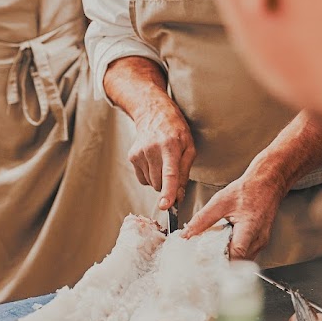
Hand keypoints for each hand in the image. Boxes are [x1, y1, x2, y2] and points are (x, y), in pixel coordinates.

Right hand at [129, 95, 195, 210]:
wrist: (154, 114)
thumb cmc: (176, 131)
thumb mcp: (189, 147)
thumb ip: (185, 172)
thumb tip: (179, 196)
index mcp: (170, 147)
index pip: (170, 174)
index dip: (168, 192)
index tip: (165, 205)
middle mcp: (152, 150)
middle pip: (159, 184)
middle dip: (168, 185)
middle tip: (173, 170)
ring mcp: (140, 153)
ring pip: (151, 183)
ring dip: (159, 180)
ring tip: (162, 161)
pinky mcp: (132, 156)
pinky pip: (143, 179)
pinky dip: (150, 176)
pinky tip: (154, 162)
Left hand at [181, 164, 283, 259]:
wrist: (267, 183)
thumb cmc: (249, 190)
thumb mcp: (220, 201)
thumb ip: (203, 219)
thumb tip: (187, 233)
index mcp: (250, 228)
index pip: (236, 254)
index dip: (221, 261)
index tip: (206, 261)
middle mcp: (259, 238)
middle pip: (239, 261)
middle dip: (222, 261)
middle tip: (206, 256)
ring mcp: (262, 242)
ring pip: (243, 260)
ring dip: (229, 256)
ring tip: (216, 248)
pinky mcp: (261, 241)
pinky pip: (247, 253)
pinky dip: (235, 251)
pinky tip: (227, 243)